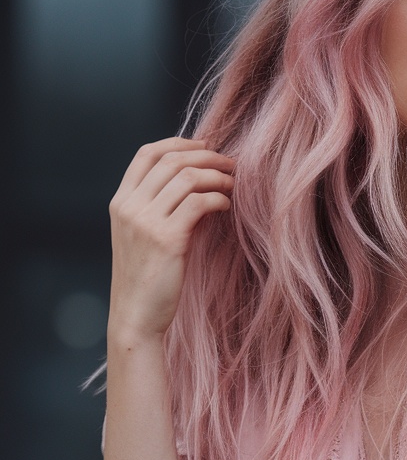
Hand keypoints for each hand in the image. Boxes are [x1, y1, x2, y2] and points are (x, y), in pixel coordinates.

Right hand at [108, 137, 234, 343]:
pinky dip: (218, 199)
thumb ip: (160, 208)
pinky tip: (226, 206)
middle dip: (207, 156)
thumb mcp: (143, 237)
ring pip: (187, 177)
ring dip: (217, 176)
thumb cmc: (146, 280)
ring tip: (234, 185)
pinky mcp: (166, 239)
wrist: (135, 317)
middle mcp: (129, 206)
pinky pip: (198, 203)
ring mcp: (145, 221)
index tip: (205, 146)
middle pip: (171, 160)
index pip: (146, 153)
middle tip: (231, 164)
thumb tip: (199, 183)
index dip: (179, 142)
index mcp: (120, 202)